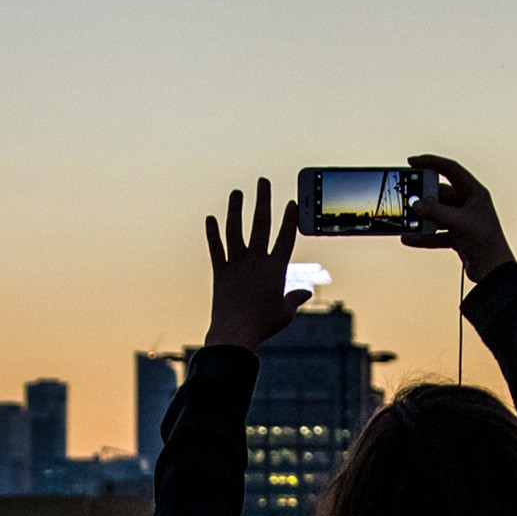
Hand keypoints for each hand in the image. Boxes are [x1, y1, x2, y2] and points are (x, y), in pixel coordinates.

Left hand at [204, 178, 309, 349]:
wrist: (235, 334)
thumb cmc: (263, 325)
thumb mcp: (285, 312)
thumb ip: (295, 298)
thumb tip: (306, 292)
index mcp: (276, 269)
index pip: (286, 236)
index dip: (290, 218)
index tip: (291, 202)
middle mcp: (256, 261)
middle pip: (261, 224)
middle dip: (263, 200)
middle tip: (262, 181)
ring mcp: (236, 265)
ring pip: (235, 231)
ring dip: (236, 209)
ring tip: (236, 192)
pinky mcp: (220, 272)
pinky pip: (216, 249)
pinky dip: (212, 234)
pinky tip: (210, 218)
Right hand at [401, 153, 516, 281]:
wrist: (493, 271)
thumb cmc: (484, 241)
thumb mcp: (458, 222)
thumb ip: (436, 212)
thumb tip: (416, 205)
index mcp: (474, 192)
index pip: (450, 170)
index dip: (431, 163)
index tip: (412, 162)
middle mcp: (468, 204)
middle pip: (440, 194)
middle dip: (422, 198)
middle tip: (405, 197)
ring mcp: (462, 221)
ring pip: (436, 215)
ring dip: (421, 219)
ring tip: (405, 220)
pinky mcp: (457, 237)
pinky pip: (436, 233)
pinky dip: (424, 236)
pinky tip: (409, 238)